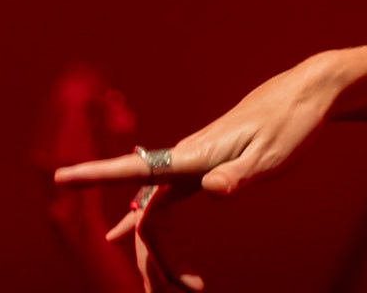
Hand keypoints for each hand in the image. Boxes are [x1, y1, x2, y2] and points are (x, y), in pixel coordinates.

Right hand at [53, 53, 345, 290]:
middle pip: (149, 217)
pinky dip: (155, 231)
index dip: (95, 175)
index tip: (61, 177)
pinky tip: (127, 241)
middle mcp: (185, 160)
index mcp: (196, 156)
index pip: (136, 169)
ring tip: (179, 288)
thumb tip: (211, 190)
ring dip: (161, 253)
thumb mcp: (272, 155)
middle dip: (153, 260)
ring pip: (158, 215)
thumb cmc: (290, 122)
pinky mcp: (203, 167)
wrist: (305, 93)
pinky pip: (168, 206)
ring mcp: (192, 164)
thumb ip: (239, 175)